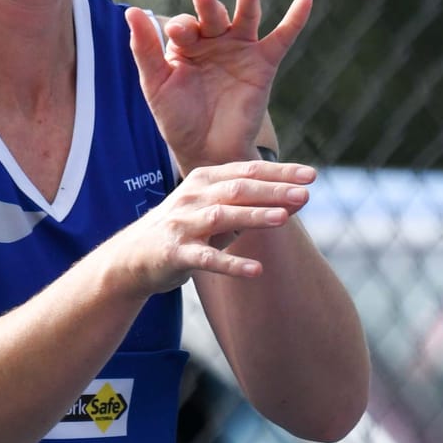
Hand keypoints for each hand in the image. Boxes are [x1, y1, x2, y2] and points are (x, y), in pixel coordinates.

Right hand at [112, 159, 314, 292]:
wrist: (132, 259)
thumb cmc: (183, 232)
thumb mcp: (216, 212)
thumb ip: (250, 205)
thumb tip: (298, 198)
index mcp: (204, 181)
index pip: (247, 171)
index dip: (279, 172)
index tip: (310, 175)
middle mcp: (192, 197)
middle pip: (238, 190)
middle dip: (273, 190)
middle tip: (305, 193)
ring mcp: (182, 224)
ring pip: (222, 217)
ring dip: (254, 217)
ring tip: (284, 219)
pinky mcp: (174, 254)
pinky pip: (205, 259)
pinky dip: (231, 265)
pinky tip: (255, 271)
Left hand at [125, 0, 311, 173]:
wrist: (208, 151)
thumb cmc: (178, 119)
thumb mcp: (156, 85)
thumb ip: (144, 49)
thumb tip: (131, 11)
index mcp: (186, 45)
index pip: (184, 25)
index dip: (181, 27)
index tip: (176, 34)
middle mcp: (213, 42)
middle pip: (213, 14)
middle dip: (208, 7)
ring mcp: (240, 50)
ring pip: (246, 15)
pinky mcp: (264, 64)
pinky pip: (282, 37)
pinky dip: (295, 19)